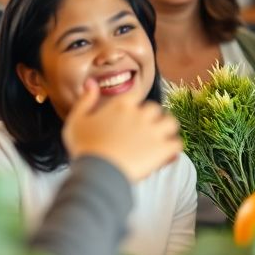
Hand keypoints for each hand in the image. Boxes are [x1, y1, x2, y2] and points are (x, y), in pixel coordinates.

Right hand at [63, 79, 181, 182]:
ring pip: (171, 122)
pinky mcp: (162, 148)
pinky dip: (173, 150)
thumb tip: (91, 82)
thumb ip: (86, 100)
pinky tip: (165, 157)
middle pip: (155, 109)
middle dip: (152, 119)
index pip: (136, 95)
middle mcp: (140, 114)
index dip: (135, 106)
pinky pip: (177, 144)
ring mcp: (153, 130)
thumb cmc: (84, 148)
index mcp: (121, 105)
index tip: (131, 117)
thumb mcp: (77, 120)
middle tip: (144, 133)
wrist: (96, 172)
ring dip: (167, 131)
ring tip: (159, 141)